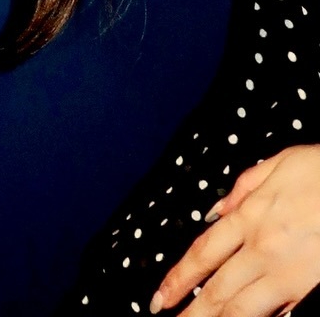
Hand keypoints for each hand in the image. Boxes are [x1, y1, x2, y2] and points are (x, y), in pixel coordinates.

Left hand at [152, 145, 319, 314]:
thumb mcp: (281, 163)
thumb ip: (244, 186)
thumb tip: (216, 210)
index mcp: (252, 215)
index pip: (203, 253)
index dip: (177, 279)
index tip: (159, 298)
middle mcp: (264, 249)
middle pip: (217, 290)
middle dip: (190, 313)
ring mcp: (290, 276)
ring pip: (243, 309)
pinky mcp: (312, 292)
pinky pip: (282, 315)